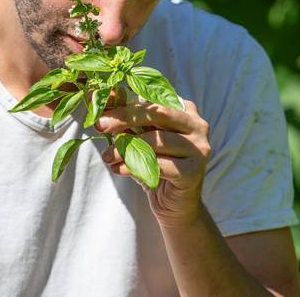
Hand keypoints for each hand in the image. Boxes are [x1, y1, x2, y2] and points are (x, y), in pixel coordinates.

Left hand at [96, 99, 210, 226]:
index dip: (126, 101)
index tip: (99, 106)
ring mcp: (199, 148)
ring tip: (107, 156)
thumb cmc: (156, 165)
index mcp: (186, 109)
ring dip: (126, 147)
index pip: (154, 99)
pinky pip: (160, 165)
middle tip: (100, 125)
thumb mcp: (139, 137)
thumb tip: (106, 95)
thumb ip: (127, 116)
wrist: (175, 204)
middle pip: (158, 112)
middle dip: (125, 117)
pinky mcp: (194, 171)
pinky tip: (119, 169)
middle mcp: (197, 125)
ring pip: (158, 140)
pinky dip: (134, 166)